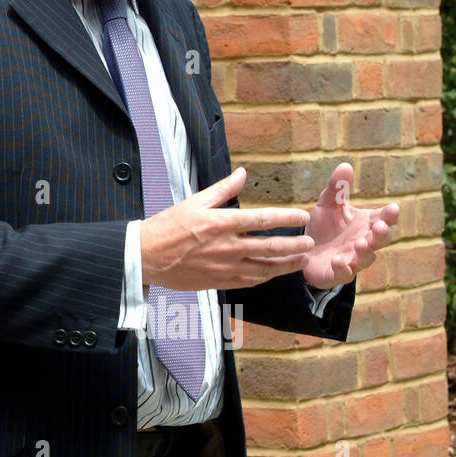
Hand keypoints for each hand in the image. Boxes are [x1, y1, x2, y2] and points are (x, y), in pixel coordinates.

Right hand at [139, 167, 313, 291]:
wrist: (146, 255)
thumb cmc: (167, 226)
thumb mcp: (195, 201)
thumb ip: (223, 189)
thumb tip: (242, 174)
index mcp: (221, 222)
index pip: (263, 219)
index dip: (287, 217)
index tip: (302, 215)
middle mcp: (227, 246)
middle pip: (271, 247)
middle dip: (294, 244)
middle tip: (309, 241)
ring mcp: (224, 267)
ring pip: (265, 268)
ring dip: (286, 265)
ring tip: (301, 260)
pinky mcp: (219, 282)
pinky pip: (250, 282)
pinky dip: (265, 277)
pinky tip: (274, 273)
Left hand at [298, 162, 398, 289]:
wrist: (305, 250)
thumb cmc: (324, 226)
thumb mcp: (328, 203)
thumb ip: (337, 187)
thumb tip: (345, 165)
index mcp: (365, 224)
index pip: (384, 218)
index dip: (390, 215)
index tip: (393, 208)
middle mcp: (364, 241)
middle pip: (381, 240)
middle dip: (383, 234)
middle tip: (380, 226)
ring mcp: (353, 259)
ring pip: (366, 258)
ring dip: (365, 251)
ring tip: (361, 243)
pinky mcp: (338, 273)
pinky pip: (345, 273)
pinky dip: (343, 268)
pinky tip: (338, 260)